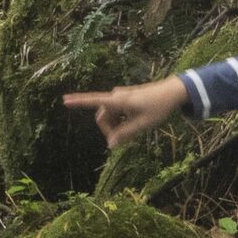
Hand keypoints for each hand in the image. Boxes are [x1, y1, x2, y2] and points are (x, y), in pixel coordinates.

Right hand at [61, 77, 189, 148]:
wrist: (173, 92)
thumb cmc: (159, 107)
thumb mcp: (143, 124)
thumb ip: (125, 134)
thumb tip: (110, 145)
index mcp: (118, 101)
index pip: (94, 101)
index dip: (79, 102)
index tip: (64, 100)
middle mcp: (116, 96)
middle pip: (102, 116)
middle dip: (108, 129)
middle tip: (123, 141)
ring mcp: (121, 97)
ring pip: (109, 115)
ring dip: (115, 126)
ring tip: (132, 133)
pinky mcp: (125, 98)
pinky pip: (116, 112)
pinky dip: (120, 121)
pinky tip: (133, 124)